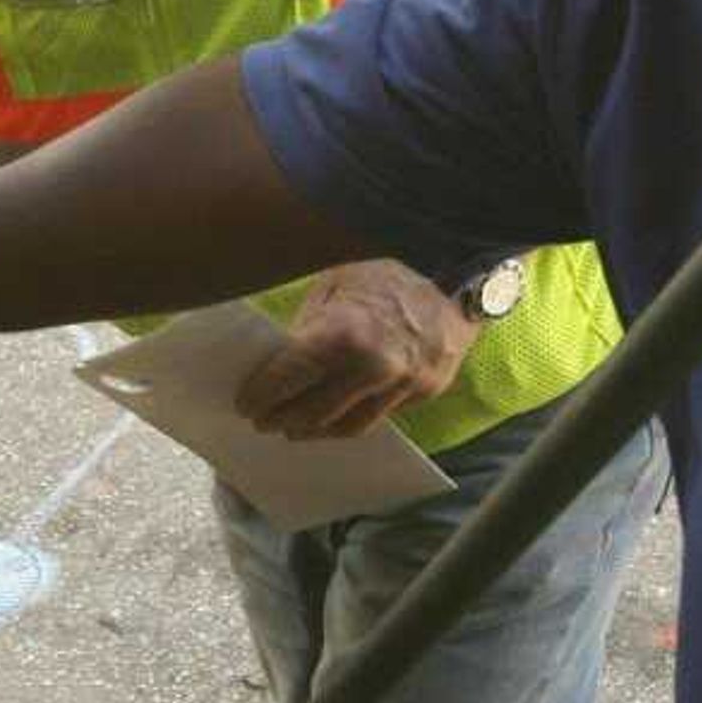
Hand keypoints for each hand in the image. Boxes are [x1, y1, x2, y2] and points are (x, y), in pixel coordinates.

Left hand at [232, 260, 477, 441]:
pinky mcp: (424, 391)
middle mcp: (373, 365)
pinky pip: (379, 418)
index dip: (260, 396)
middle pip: (313, 412)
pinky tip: (333, 419)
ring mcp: (403, 382)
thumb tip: (276, 362)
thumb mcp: (334, 284)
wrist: (457, 273)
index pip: (288, 379)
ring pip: (347, 425)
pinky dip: (350, 422)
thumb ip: (307, 326)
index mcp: (342, 332)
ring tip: (294, 427)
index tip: (244, 403)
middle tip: (263, 421)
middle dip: (282, 419)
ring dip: (315, 431)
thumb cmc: (387, 272)